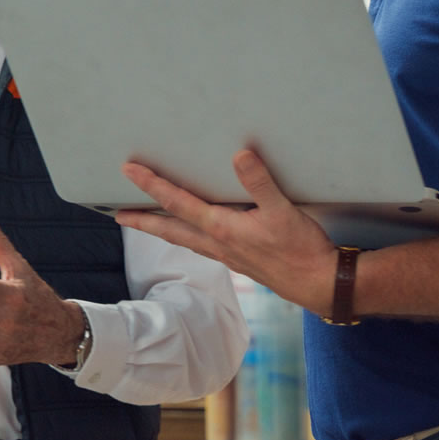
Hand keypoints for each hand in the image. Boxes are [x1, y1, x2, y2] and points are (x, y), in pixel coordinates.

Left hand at [119, 149, 338, 315]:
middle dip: (144, 221)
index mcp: (222, 229)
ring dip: (164, 230)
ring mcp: (228, 255)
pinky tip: (195, 235)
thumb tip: (239, 155)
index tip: (130, 172)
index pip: (178, 203)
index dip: (152, 185)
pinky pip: (203, 246)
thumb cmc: (301, 250)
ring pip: (186, 239)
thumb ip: (259, 182)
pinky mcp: (239, 260)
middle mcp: (218, 243)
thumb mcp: (283, 211)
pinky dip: (189, 237)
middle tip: (119, 216)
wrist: (318, 284)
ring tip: (147, 223)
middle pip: (171, 229)